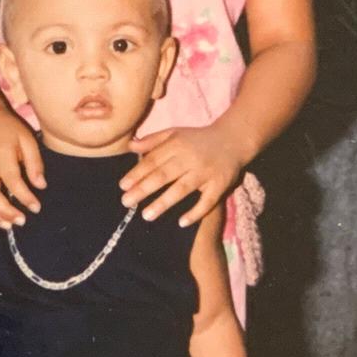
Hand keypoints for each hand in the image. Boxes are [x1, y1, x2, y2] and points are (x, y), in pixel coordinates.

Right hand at [0, 101, 45, 228]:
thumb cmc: (8, 128)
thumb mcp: (27, 139)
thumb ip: (34, 163)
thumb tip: (41, 186)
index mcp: (0, 154)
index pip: (12, 181)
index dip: (25, 197)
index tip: (36, 207)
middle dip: (5, 212)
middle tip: (21, 221)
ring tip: (7, 225)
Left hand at [120, 123, 242, 226]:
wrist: (234, 139)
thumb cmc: (198, 139)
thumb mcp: (175, 133)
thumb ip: (153, 141)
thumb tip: (130, 146)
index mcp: (177, 144)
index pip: (153, 160)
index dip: (137, 173)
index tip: (122, 186)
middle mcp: (190, 158)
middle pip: (164, 175)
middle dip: (143, 189)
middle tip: (126, 202)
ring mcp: (206, 172)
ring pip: (182, 188)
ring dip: (164, 202)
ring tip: (146, 215)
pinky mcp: (220, 184)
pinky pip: (207, 201)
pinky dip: (195, 212)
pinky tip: (181, 223)